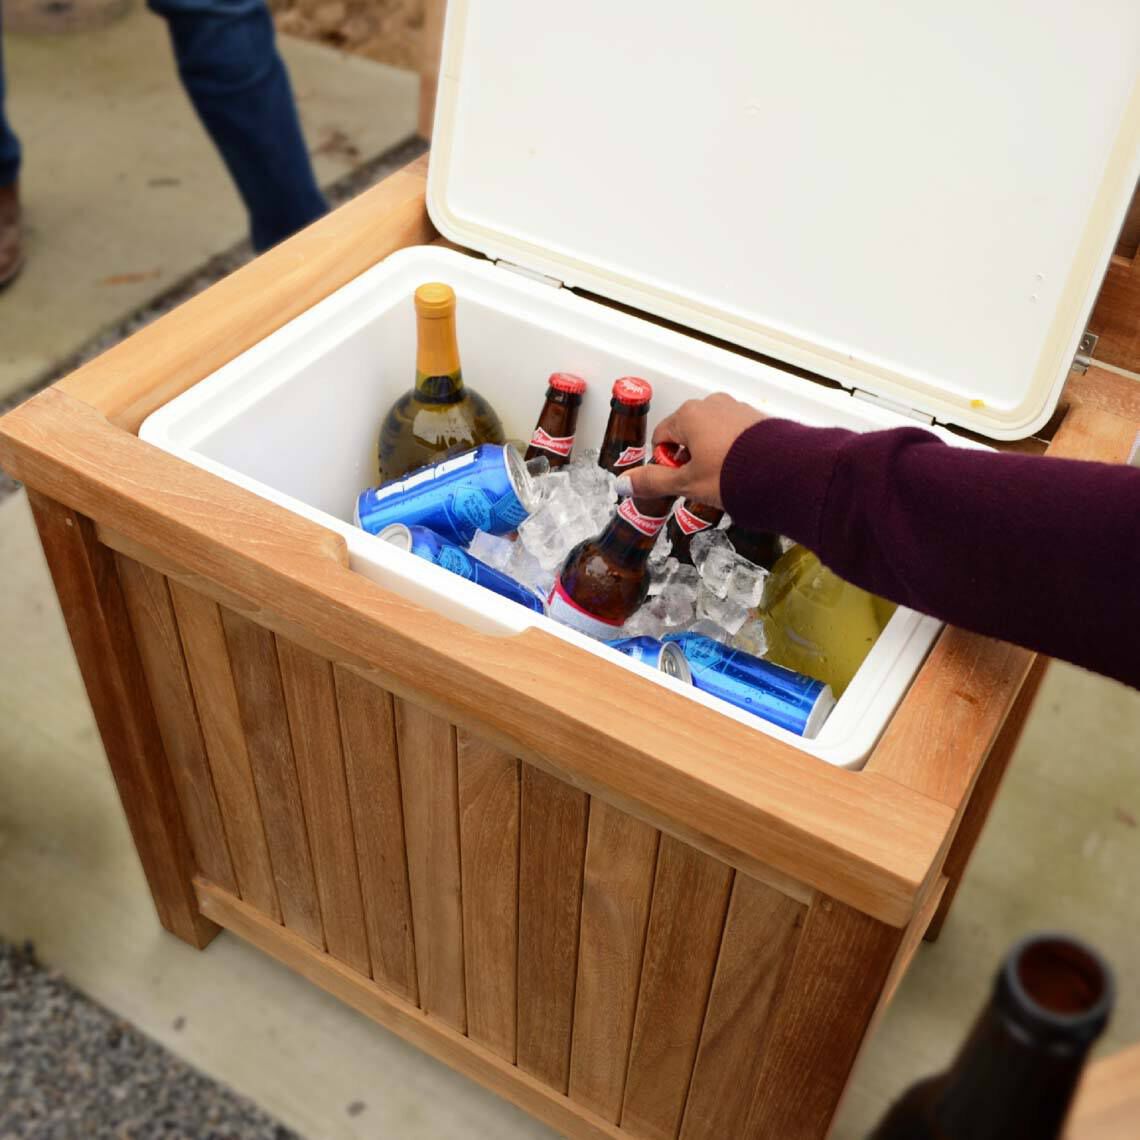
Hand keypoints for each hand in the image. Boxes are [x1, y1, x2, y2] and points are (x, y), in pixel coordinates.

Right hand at [623, 393, 763, 505]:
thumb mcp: (686, 483)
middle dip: (690, 458)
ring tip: (724, 479)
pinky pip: (734, 434)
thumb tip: (624, 483)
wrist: (783, 472)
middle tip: (702, 482)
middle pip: (687, 433)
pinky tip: (741, 470)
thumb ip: (653, 481)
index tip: (680, 479)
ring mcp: (736, 409)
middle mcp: (711, 405)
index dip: (666, 462)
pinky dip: (733, 451)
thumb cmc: (734, 473)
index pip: (662, 436)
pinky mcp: (756, 419)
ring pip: (712, 433)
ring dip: (711, 454)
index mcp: (688, 415)